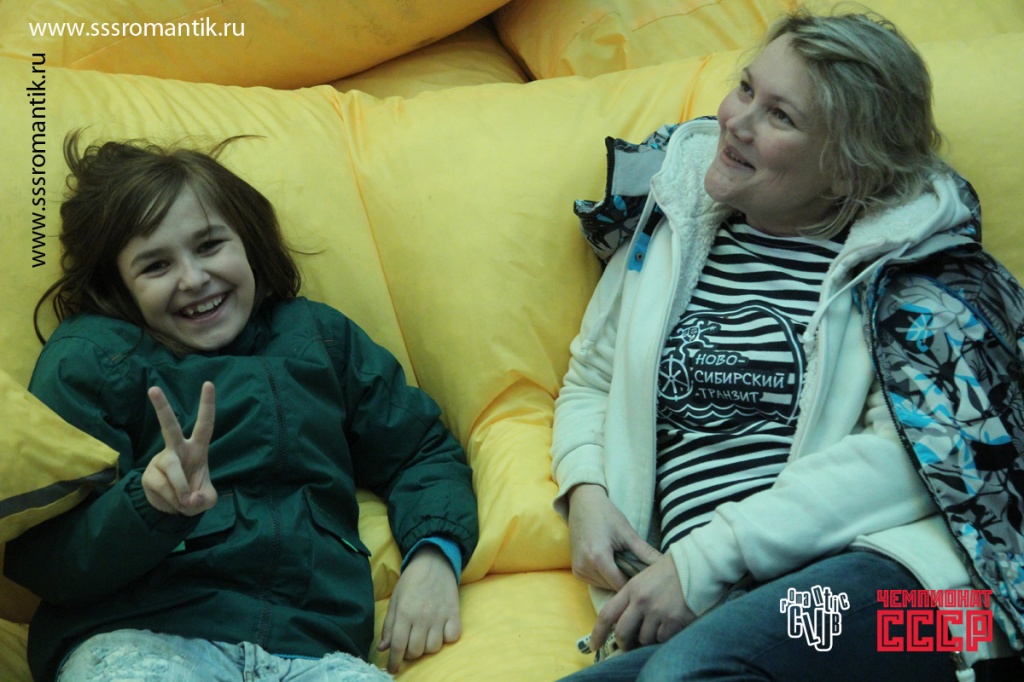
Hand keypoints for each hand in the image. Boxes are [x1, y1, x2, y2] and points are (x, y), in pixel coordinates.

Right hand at [141, 381, 216, 515]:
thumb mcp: (207, 499)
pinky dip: (171, 501)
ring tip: (184, 502)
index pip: (205, 424)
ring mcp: (161, 460)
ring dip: (181, 492)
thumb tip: (189, 499)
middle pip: (169, 427)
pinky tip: (171, 501)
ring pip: (172, 472)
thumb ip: (204, 500)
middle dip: (161, 407)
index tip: (208, 384)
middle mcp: (177, 449)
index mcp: (197, 448)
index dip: (207, 405)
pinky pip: (162, 488)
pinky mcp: (148, 475)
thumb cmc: (195, 494)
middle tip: (153, 388)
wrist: (174, 508)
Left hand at [378, 545, 460, 673]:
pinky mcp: (454, 613)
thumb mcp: (395, 600)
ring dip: (426, 648)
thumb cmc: (411, 581)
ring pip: (433, 648)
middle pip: (416, 650)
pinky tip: (440, 632)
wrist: (434, 562)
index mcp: (405, 612)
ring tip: (423, 638)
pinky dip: (446, 639)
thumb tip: (383, 648)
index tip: (393, 669)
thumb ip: (389, 625)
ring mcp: (440, 616)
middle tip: (409, 647)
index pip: (398, 646)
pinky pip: (452, 637)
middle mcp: (423, 616)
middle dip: (409, 654)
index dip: (394, 662)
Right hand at [567, 484, 661, 590]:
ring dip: (616, 580)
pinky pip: (596, 582)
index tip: (647, 577)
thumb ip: (646, 553)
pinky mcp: (576, 571)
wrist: (583, 504)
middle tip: (637, 568)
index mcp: (598, 558)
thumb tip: (667, 563)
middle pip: (613, 587)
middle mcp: (585, 567)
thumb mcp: (627, 533)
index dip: (636, 582)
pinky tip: (612, 563)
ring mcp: (578, 570)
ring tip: (625, 564)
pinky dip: (606, 577)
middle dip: (627, 581)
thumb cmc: (606, 515)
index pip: (622, 585)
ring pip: (605, 586)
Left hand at [590, 552, 695, 651]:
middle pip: (622, 633)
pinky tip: (669, 625)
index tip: (593, 645)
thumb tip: (623, 619)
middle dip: (624, 643)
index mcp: (631, 589)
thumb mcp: (644, 577)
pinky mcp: (673, 620)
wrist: (696, 566)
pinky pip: (662, 639)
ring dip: (648, 638)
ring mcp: (657, 611)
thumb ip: (632, 596)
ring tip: (657, 626)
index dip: (597, 633)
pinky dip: (664, 637)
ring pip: (644, 638)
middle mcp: (641, 601)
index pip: (607, 614)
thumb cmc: (670, 571)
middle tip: (628, 645)